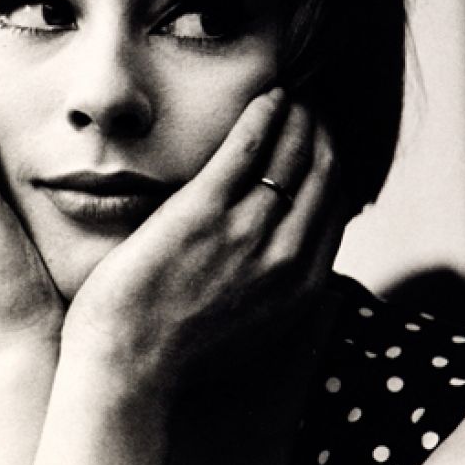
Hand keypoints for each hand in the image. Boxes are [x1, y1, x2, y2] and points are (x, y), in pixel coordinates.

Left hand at [63, 90, 341, 396]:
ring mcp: (247, 232)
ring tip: (289, 97)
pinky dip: (264, 115)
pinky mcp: (204, 212)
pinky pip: (248, 147)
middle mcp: (286, 257)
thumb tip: (289, 263)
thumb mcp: (252, 332)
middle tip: (310, 107)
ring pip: (293, 154)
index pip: (335, 207)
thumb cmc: (176, 354)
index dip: (332, 166)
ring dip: (297, 116)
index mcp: (301, 288)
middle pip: (323, 173)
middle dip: (322, 132)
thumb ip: (277, 293)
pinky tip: (265, 97)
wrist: (129, 367)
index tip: (322, 142)